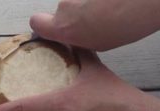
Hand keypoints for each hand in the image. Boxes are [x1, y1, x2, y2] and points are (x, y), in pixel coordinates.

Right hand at [30, 0, 159, 50]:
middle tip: (92, 24)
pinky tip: (109, 5)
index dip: (40, 26)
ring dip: (87, 8)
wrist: (136, 2)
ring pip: (76, 3)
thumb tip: (79, 36)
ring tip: (106, 14)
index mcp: (62, 28)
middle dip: (74, 18)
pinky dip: (94, 1)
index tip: (48, 30)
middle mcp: (64, 8)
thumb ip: (79, 39)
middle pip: (61, 12)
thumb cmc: (119, 26)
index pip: (36, 23)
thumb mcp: (96, 45)